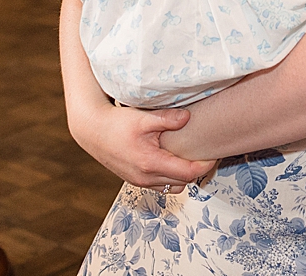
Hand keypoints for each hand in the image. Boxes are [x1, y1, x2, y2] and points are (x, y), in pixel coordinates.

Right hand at [69, 101, 215, 191]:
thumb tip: (188, 117)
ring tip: (189, 157)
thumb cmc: (117, 124)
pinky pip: (160, 186)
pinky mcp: (135, 180)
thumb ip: (168, 119)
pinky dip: (170, 177)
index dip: (205, 165)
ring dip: (183, 176)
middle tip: (206, 152)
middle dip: (197, 170)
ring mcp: (139, 181)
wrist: (92, 131)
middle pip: (183, 182)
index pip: (188, 173)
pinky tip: (172, 160)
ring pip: (172, 187)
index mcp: (151, 163)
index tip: (213, 154)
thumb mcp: (143, 118)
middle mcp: (146, 178)